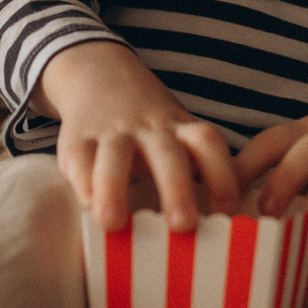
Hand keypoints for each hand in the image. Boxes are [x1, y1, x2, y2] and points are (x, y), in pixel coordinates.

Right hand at [39, 41, 240, 230]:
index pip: (207, 143)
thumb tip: (229, 231)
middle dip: (176, 188)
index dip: (222, 173)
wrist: (100, 75)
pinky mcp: (78, 138)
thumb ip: (199, 173)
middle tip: (182, 225)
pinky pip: (79, 157)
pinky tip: (85, 205)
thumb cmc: (152, 127)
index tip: (229, 209)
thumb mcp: (179, 135)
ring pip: (116, 154)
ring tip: (113, 223)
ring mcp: (113, 131)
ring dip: (114, 188)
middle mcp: (150, 128)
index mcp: (181, 128)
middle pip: (167, 153)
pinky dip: (81, 180)